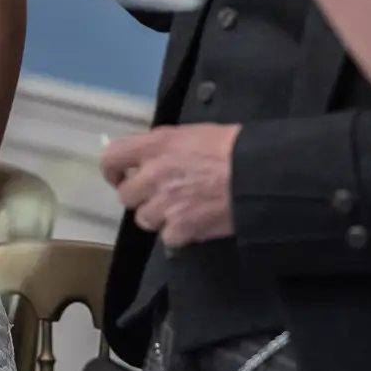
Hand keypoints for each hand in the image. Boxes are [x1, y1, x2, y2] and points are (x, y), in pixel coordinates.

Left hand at [102, 124, 240, 247]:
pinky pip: (167, 237)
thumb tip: (150, 159)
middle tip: (158, 194)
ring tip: (180, 209)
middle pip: (125, 195)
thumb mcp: (191, 134)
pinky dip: (179, 232)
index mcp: (155, 146)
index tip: (120, 176)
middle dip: (140, 196)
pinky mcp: (181, 229)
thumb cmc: (231, 147)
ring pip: (144, 219)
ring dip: (159, 216)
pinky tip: (195, 222)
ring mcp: (165, 205)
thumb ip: (164, 147)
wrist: (258, 175)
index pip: (112, 157)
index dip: (112, 170)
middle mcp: (153, 175)